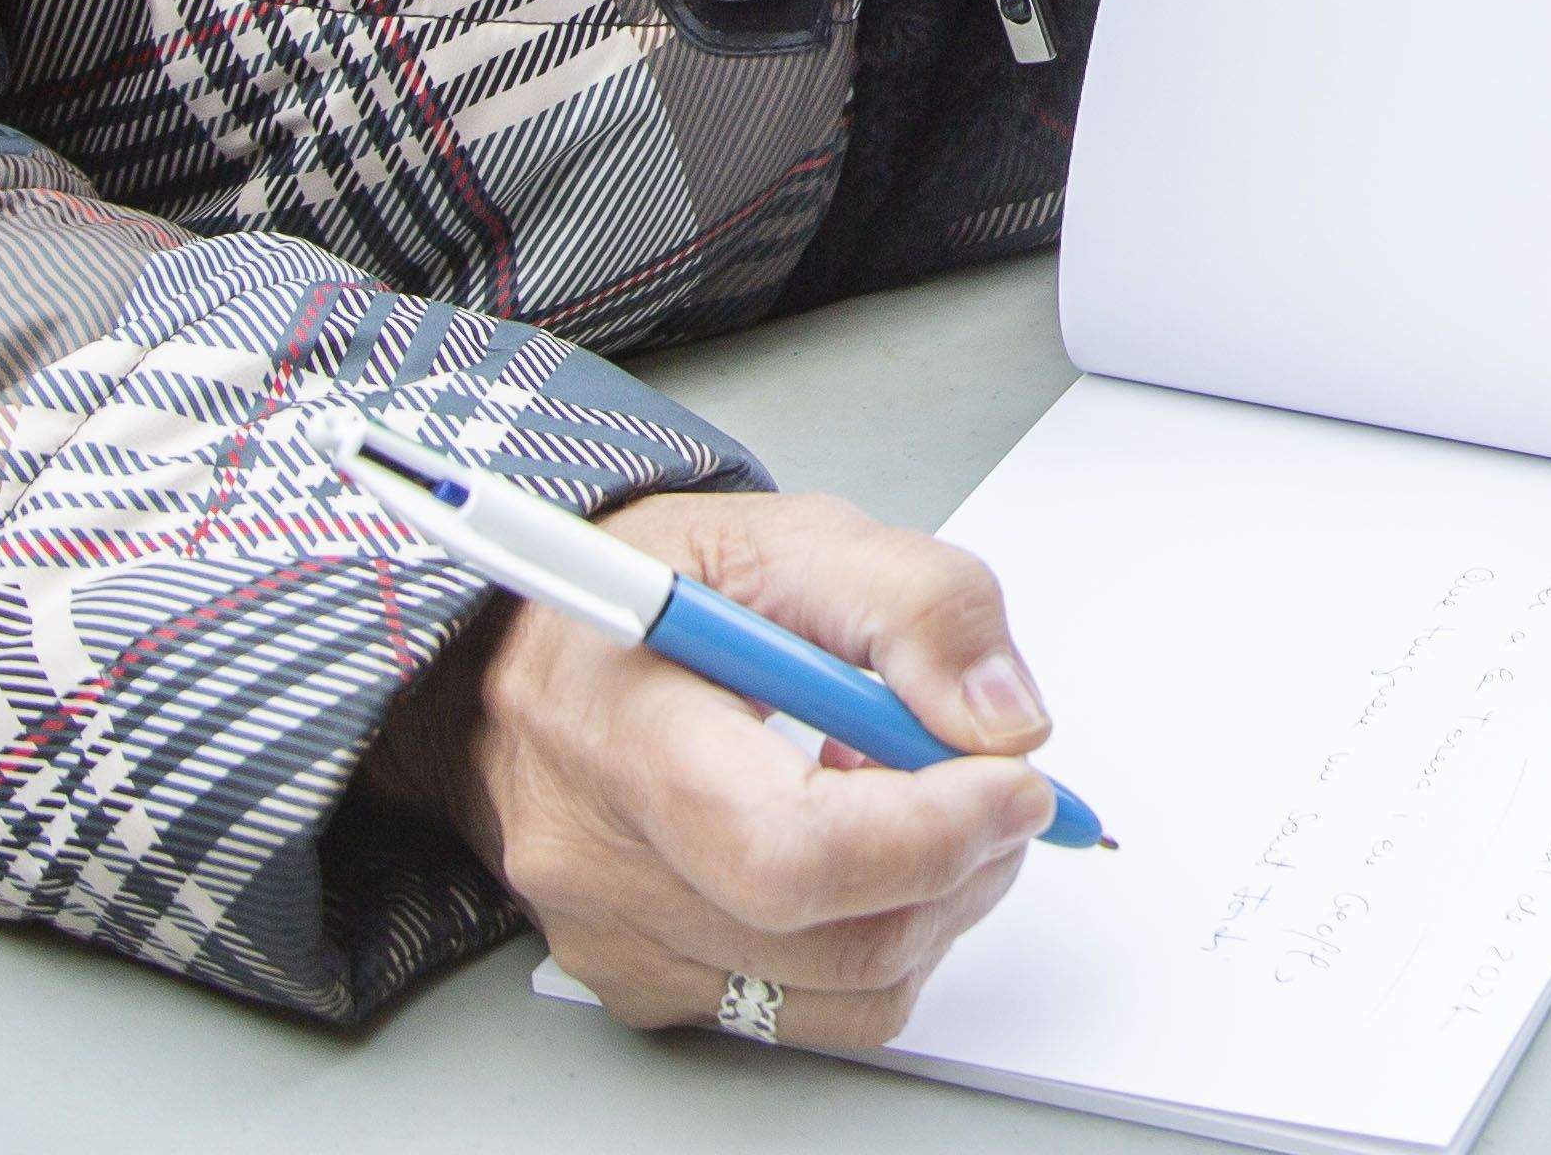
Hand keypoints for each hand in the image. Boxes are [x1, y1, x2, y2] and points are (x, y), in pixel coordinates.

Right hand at [431, 489, 1063, 1053]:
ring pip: (848, 990)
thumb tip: (1006, 722)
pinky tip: (859, 851)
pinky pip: (813, 1012)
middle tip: (996, 785)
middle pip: (837, 939)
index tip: (1015, 780)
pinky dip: (877, 940)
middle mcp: (601, 865)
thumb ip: (918, 606)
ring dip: (933, 900)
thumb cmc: (657, 590)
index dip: (932, 831)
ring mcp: (617, 945)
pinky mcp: (644, 988)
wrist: (535, 655)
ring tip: (911, 797)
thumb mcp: (793, 538)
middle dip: (963, 864)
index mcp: (623, 731)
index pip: (790, 849)